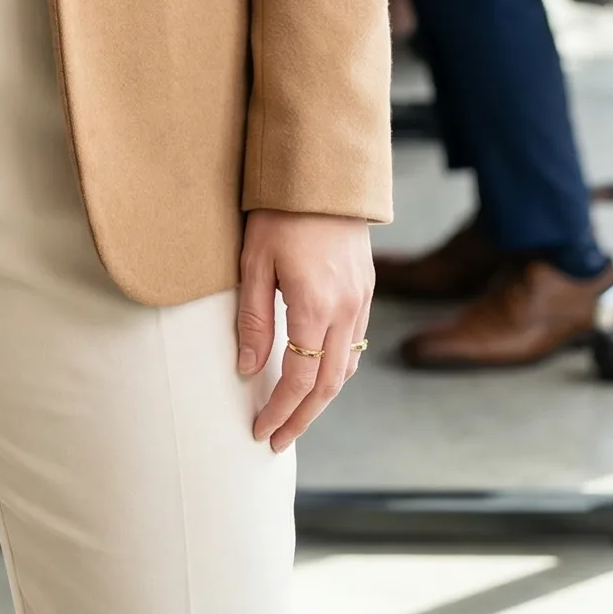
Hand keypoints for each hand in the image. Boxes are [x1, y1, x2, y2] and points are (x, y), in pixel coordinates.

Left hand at [238, 209, 372, 453]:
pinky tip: (318, 375)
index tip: (260, 431)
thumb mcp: (254, 262)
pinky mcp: (365, 290)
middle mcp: (346, 310)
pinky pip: (355, 344)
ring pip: (345, 368)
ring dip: (320, 399)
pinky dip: (336, 370)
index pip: (298, 379)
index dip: (279, 411)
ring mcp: (361, 300)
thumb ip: (253, 319)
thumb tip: (247, 368)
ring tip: (293, 416)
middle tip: (276, 441)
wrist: (322, 172)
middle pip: (327, 385)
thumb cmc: (279, 211)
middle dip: (301, 419)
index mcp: (315, 306)